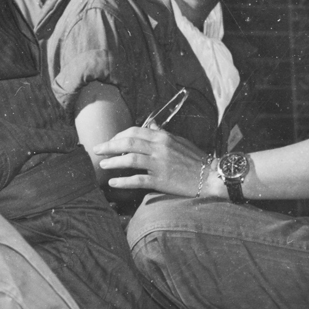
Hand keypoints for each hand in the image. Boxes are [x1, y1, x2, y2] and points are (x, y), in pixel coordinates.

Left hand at [95, 127, 210, 197]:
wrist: (212, 176)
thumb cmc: (196, 159)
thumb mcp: (179, 141)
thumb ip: (162, 134)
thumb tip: (150, 126)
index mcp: (162, 137)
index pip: (134, 131)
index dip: (118, 136)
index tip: (110, 141)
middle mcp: (159, 148)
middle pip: (127, 143)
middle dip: (109, 146)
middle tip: (97, 150)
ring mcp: (160, 164)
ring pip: (129, 160)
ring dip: (113, 162)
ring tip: (102, 165)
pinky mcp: (161, 180)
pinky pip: (137, 179)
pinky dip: (123, 181)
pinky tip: (113, 182)